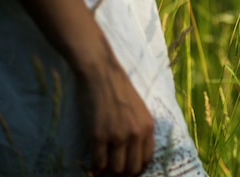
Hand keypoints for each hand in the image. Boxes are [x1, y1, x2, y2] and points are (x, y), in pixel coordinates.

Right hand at [0, 0, 153, 175]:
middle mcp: (137, 133)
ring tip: (102, 171)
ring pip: (116, 171)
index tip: (126, 170)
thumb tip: (134, 150)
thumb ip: (139, 127)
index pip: (147, 160)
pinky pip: (98, 163)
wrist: (100, 72)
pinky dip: (95, 169)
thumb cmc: (118, 87)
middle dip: (122, 175)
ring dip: (108, 174)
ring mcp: (118, 136)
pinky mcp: (99, 135)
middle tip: (112, 173)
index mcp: (148, 126)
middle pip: (132, 169)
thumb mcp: (138, 107)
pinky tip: (91, 166)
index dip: (136, 169)